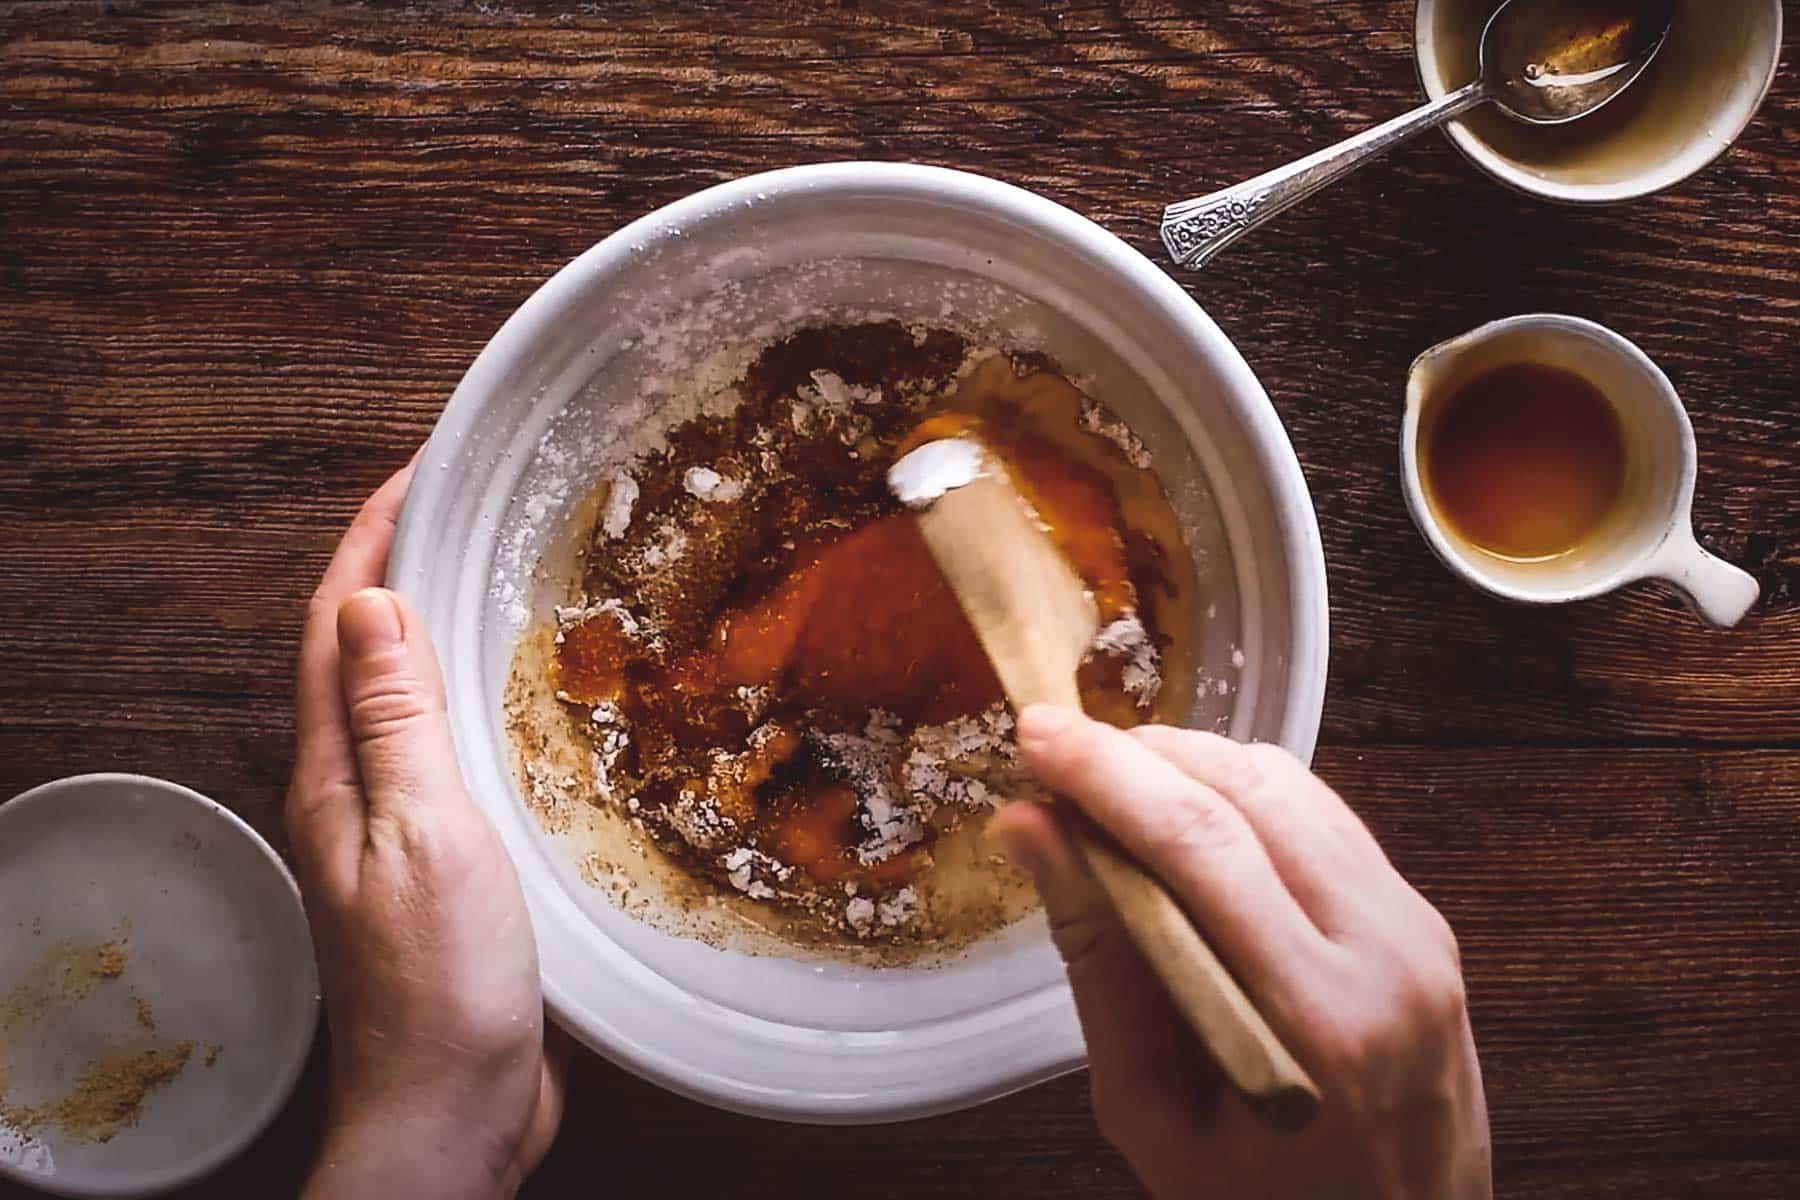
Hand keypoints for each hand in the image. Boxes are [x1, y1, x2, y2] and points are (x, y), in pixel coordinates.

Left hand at [286, 462, 562, 1199]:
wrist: (451, 1109)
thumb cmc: (438, 981)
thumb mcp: (424, 834)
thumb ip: (397, 721)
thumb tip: (375, 601)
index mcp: (335, 775)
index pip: (339, 627)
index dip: (370, 539)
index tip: (419, 471)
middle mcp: (353, 794)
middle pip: (362, 656)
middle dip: (399, 567)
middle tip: (466, 508)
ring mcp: (394, 833)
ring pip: (406, 704)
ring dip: (437, 631)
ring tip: (496, 580)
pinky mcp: (441, 868)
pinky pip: (446, 756)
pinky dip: (473, 702)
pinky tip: (523, 706)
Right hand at [990, 707, 1489, 1199]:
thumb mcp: (1150, 1116)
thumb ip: (1099, 966)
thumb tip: (1033, 833)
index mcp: (1320, 1020)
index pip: (1203, 846)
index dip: (1109, 776)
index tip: (1035, 736)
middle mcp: (1388, 955)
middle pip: (1253, 793)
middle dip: (1142, 755)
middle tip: (1058, 753)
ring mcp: (1419, 933)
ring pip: (1295, 787)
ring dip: (1193, 764)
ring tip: (1111, 782)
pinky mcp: (1424, 924)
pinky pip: (1327, 819)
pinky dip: (1247, 795)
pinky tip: (1187, 814)